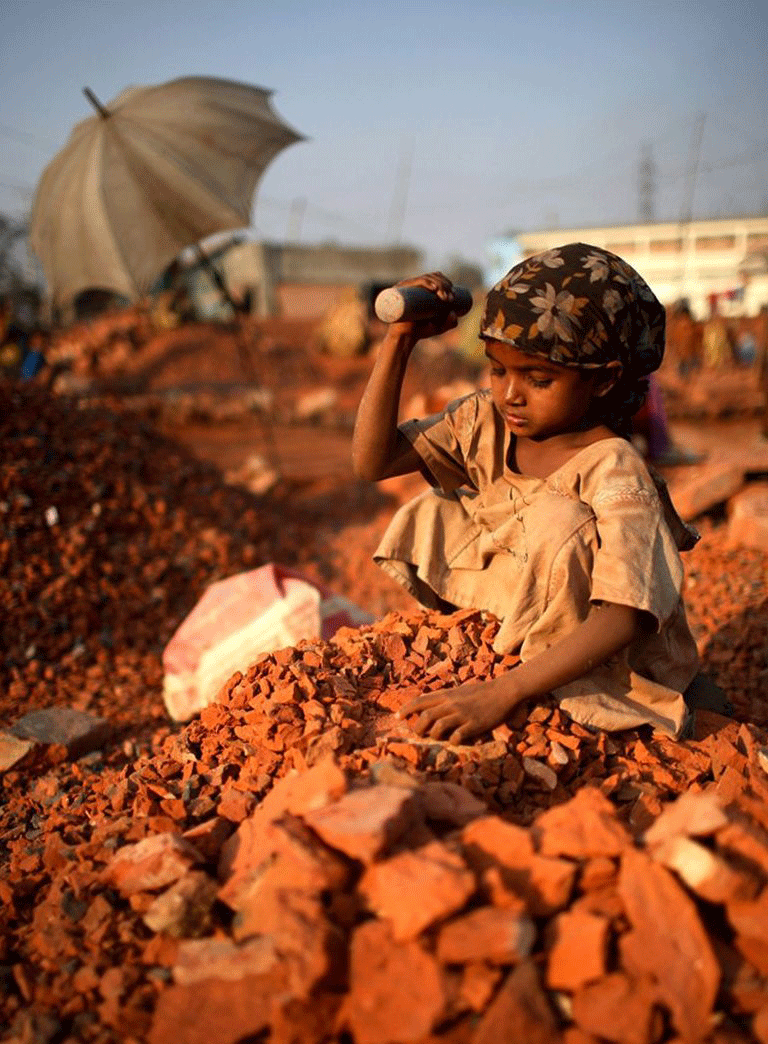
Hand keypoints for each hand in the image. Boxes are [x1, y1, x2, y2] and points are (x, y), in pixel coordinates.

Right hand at [390, 271, 459, 340]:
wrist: (405, 338)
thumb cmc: (421, 330)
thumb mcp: (440, 326)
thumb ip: (450, 322)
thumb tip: (454, 313)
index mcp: (421, 287)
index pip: (435, 276)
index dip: (446, 283)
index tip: (453, 296)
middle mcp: (412, 284)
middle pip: (432, 276)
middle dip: (444, 285)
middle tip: (450, 299)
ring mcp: (405, 287)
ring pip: (425, 278)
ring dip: (438, 285)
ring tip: (444, 297)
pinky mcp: (399, 291)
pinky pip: (412, 283)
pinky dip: (425, 283)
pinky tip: (433, 288)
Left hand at [399, 676, 522, 744]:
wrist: (503, 691)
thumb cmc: (481, 692)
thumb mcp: (459, 691)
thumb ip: (445, 699)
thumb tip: (430, 708)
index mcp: (447, 694)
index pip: (420, 701)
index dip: (406, 709)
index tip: (398, 717)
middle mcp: (451, 704)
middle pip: (425, 716)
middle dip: (417, 727)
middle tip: (417, 733)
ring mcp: (463, 714)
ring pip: (438, 727)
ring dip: (433, 736)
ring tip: (435, 738)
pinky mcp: (474, 725)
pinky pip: (458, 737)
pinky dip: (453, 742)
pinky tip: (456, 741)